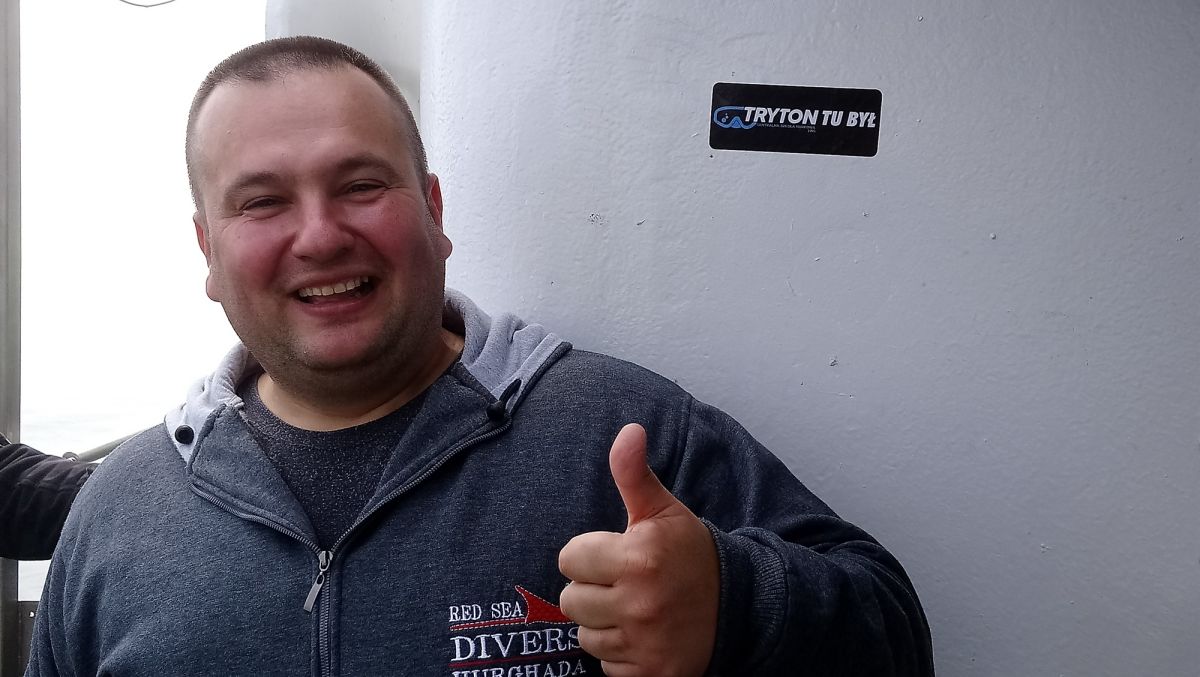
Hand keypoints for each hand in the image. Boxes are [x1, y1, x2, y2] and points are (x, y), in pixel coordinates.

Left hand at [558, 423, 718, 676]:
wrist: (742, 606)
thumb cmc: (691, 553)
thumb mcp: (664, 511)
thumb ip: (634, 474)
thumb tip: (628, 430)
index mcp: (639, 557)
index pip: (569, 558)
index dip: (589, 554)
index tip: (615, 554)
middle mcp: (640, 603)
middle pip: (571, 599)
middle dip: (592, 589)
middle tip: (623, 582)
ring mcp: (646, 643)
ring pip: (586, 635)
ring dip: (604, 623)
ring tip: (634, 608)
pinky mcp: (652, 674)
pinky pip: (607, 666)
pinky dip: (621, 653)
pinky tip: (643, 635)